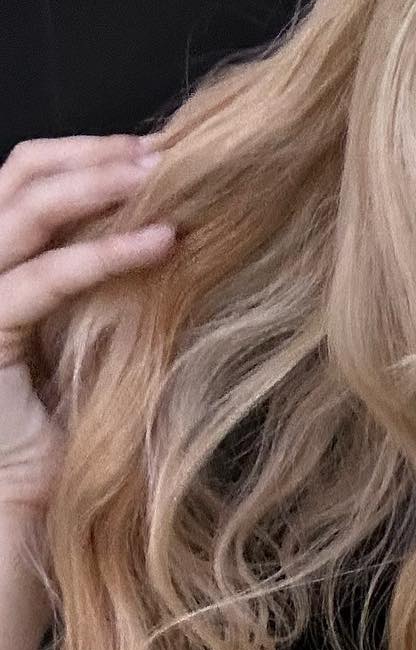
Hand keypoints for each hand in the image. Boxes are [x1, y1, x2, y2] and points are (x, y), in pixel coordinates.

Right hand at [0, 132, 174, 521]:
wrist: (27, 499)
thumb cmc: (63, 429)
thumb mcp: (89, 336)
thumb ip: (104, 286)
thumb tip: (165, 228)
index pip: (25, 182)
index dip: (83, 156)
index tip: (154, 152)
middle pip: (17, 176)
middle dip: (91, 154)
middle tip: (162, 150)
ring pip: (21, 209)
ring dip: (95, 182)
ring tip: (161, 174)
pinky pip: (45, 279)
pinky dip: (106, 254)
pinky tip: (161, 243)